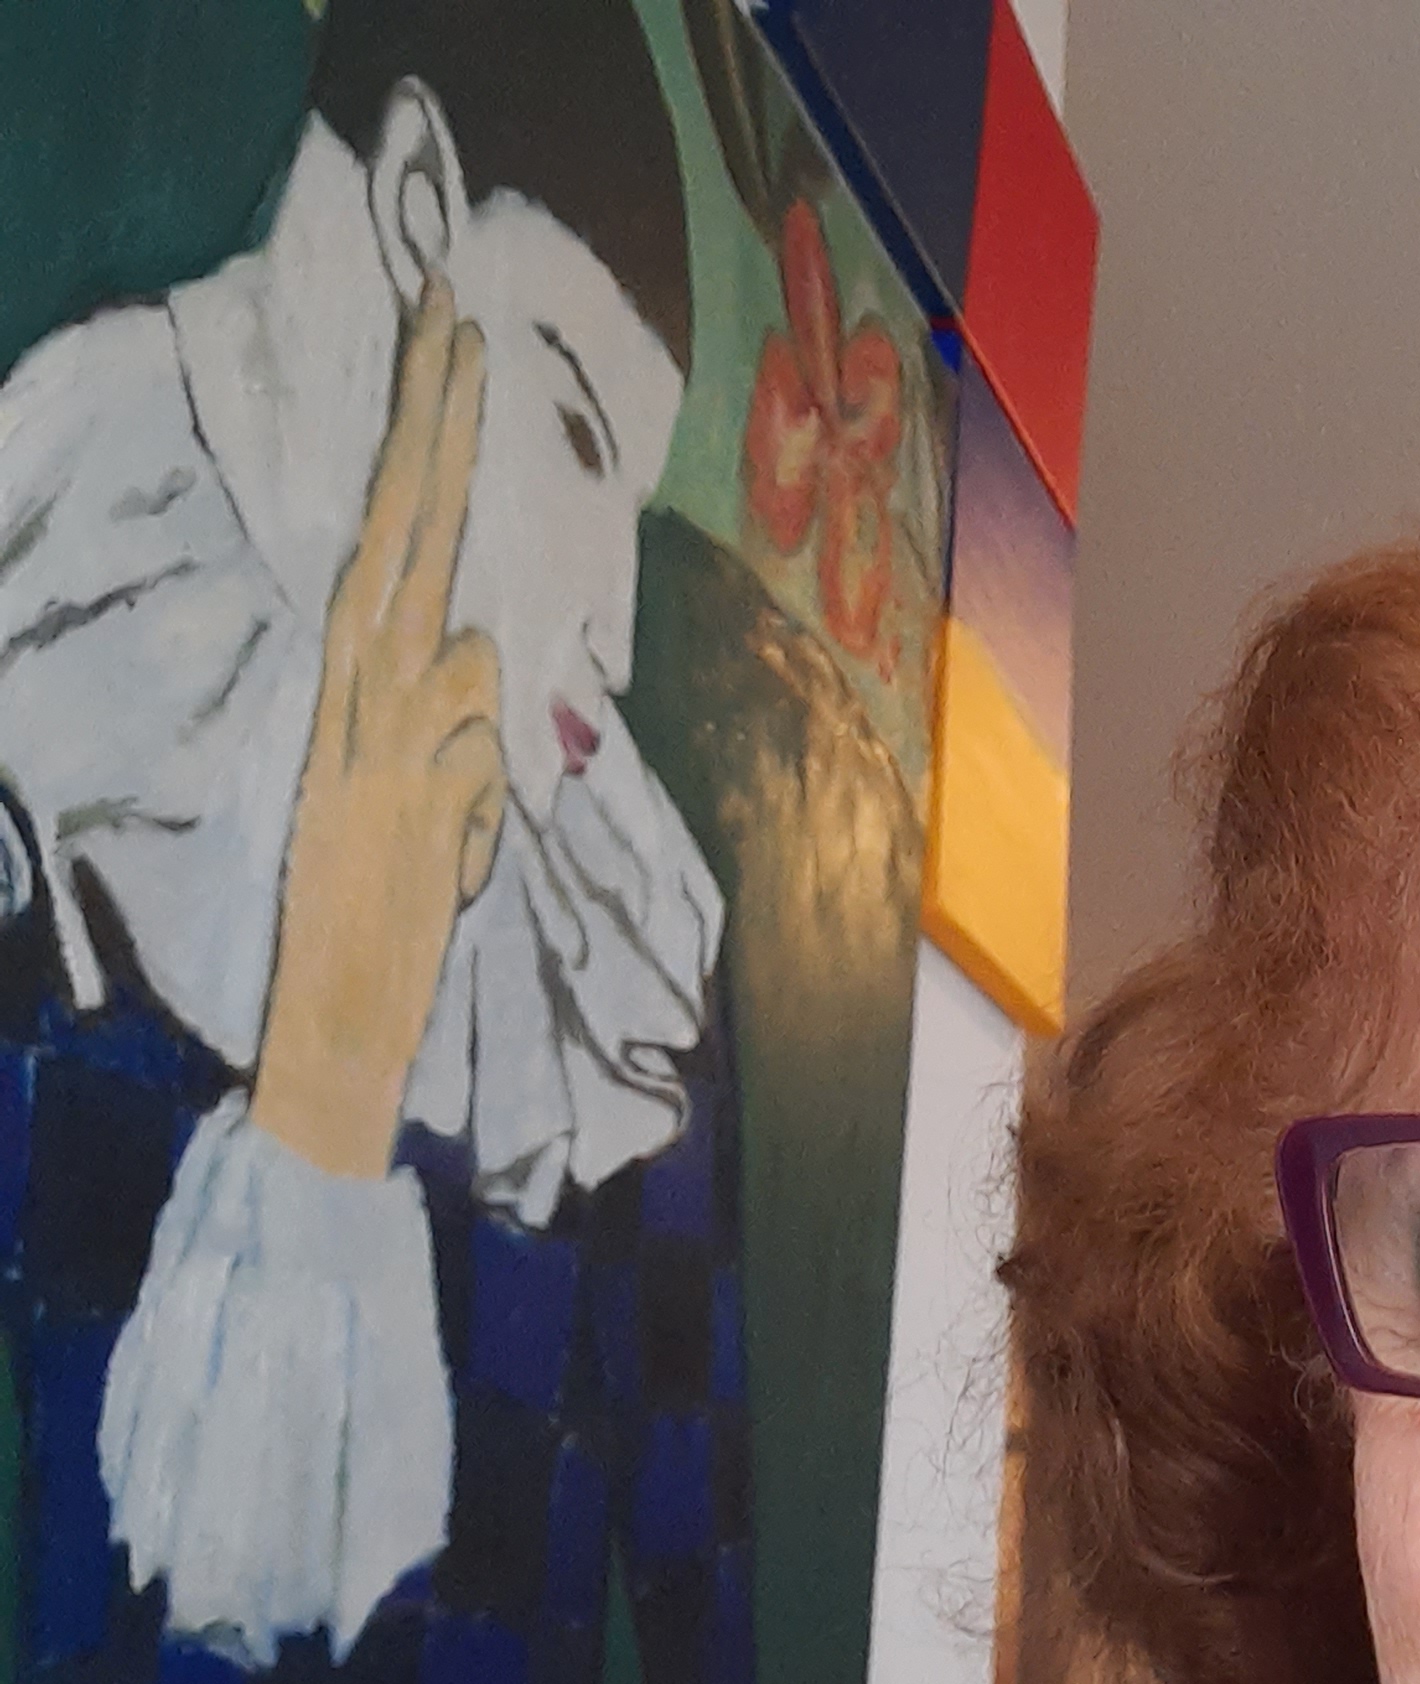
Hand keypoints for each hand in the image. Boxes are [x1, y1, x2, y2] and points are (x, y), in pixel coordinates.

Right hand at [251, 276, 505, 1177]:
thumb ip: (458, 715)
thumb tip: (479, 647)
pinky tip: (442, 854)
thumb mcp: (434, 793)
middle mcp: (352, 698)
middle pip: (405, 531)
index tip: (451, 342)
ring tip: (432, 812)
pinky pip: (473, 755)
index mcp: (357, 687)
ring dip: (474, 720)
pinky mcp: (386, 800)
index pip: (395, 531)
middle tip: (461, 314)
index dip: (423, 437)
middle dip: (436, 424)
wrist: (331, 1023)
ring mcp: (367, 744)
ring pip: (459, 652)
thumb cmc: (384, 907)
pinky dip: (478, 800)